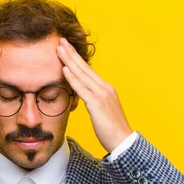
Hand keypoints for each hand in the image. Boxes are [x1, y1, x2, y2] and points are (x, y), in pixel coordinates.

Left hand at [56, 37, 132, 152]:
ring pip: (82, 74)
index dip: (77, 59)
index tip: (67, 48)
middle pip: (84, 67)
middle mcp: (105, 88)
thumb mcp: (102, 111)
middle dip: (71, 53)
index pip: (88, 71)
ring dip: (69, 60)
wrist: (123, 142)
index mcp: (106, 89)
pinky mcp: (97, 104)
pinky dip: (73, 77)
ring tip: (59, 48)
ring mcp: (102, 95)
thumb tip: (84, 97)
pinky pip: (82, 88)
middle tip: (61, 40)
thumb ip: (94, 101)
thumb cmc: (112, 130)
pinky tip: (65, 69)